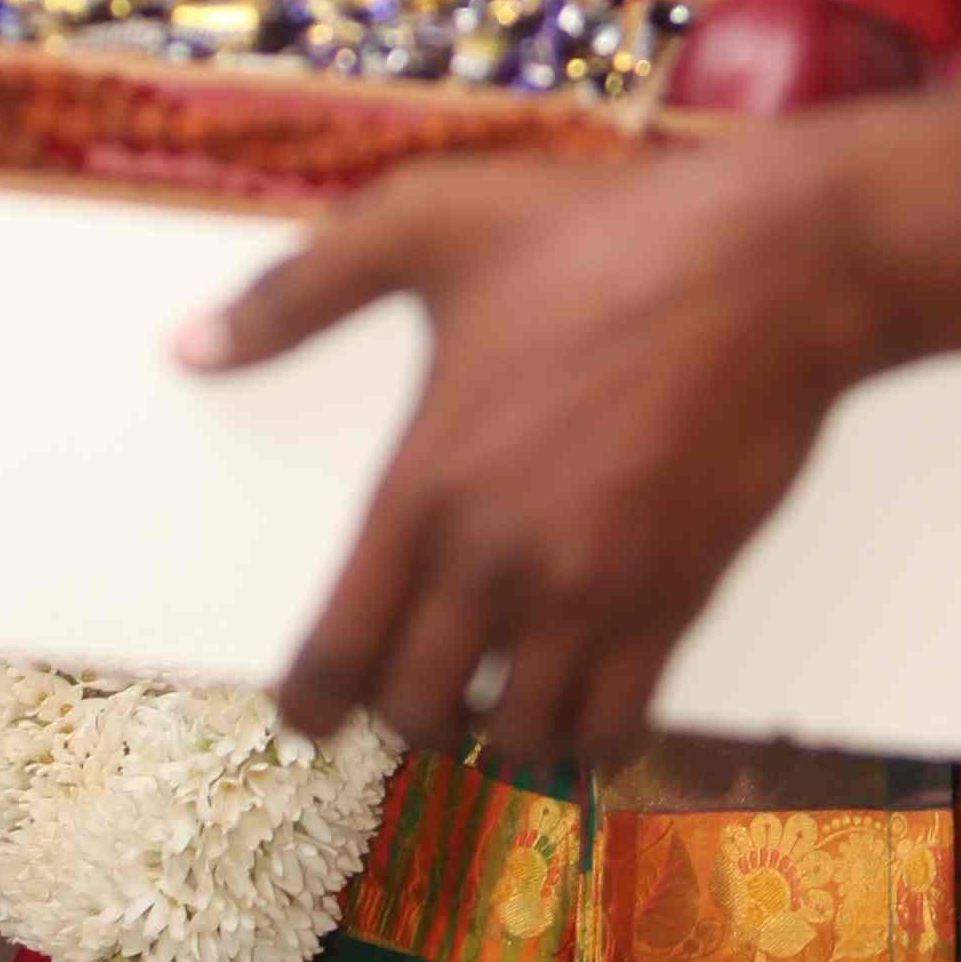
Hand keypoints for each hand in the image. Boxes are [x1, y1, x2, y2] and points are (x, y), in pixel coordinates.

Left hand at [182, 145, 875, 756]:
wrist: (772, 264)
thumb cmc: (598, 234)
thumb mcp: (426, 225)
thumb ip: (296, 293)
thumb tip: (188, 350)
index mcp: (423, 485)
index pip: (337, 651)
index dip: (310, 705)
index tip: (309, 716)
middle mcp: (498, 560)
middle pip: (417, 709)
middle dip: (405, 712)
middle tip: (417, 686)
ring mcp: (593, 591)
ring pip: (520, 736)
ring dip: (499, 730)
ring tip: (500, 693)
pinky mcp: (678, 600)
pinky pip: (617, 724)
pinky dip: (588, 733)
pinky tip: (582, 695)